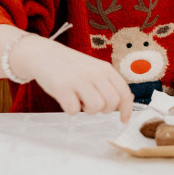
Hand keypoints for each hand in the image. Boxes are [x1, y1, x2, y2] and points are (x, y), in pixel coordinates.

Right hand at [13, 35, 134, 121]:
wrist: (45, 54)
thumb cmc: (72, 66)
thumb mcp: (95, 69)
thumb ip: (110, 83)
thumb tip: (128, 100)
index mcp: (105, 69)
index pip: (124, 91)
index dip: (127, 109)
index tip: (124, 119)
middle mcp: (94, 73)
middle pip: (111, 102)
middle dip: (104, 109)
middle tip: (93, 104)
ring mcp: (78, 80)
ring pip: (95, 108)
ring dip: (87, 110)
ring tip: (79, 99)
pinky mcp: (62, 88)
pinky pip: (74, 110)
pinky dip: (71, 110)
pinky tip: (67, 99)